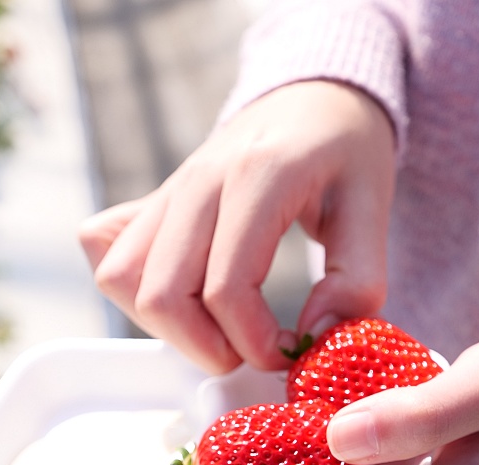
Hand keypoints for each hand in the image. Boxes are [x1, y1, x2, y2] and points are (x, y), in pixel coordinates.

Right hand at [78, 81, 396, 373]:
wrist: (312, 96)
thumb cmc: (346, 150)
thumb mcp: (374, 207)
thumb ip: (357, 278)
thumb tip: (318, 338)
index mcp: (256, 177)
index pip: (226, 289)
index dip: (255, 343)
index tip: (290, 354)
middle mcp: (197, 182)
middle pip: (162, 295)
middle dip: (207, 348)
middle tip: (253, 351)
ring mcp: (166, 190)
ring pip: (121, 279)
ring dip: (167, 327)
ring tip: (219, 331)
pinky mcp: (148, 200)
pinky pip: (104, 250)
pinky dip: (131, 289)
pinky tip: (184, 296)